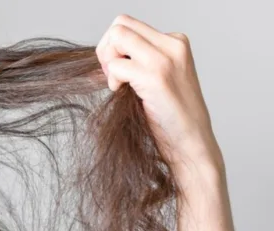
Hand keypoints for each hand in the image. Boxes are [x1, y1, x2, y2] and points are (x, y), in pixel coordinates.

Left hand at [96, 14, 224, 175]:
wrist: (191, 142)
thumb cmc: (171, 117)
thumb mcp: (158, 78)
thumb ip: (140, 60)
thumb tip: (104, 52)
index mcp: (176, 42)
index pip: (128, 24)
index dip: (113, 46)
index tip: (117, 70)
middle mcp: (173, 45)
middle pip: (120, 24)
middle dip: (106, 49)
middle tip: (113, 76)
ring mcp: (165, 59)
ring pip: (117, 37)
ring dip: (108, 62)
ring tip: (119, 84)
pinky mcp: (156, 76)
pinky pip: (116, 66)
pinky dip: (112, 81)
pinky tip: (123, 94)